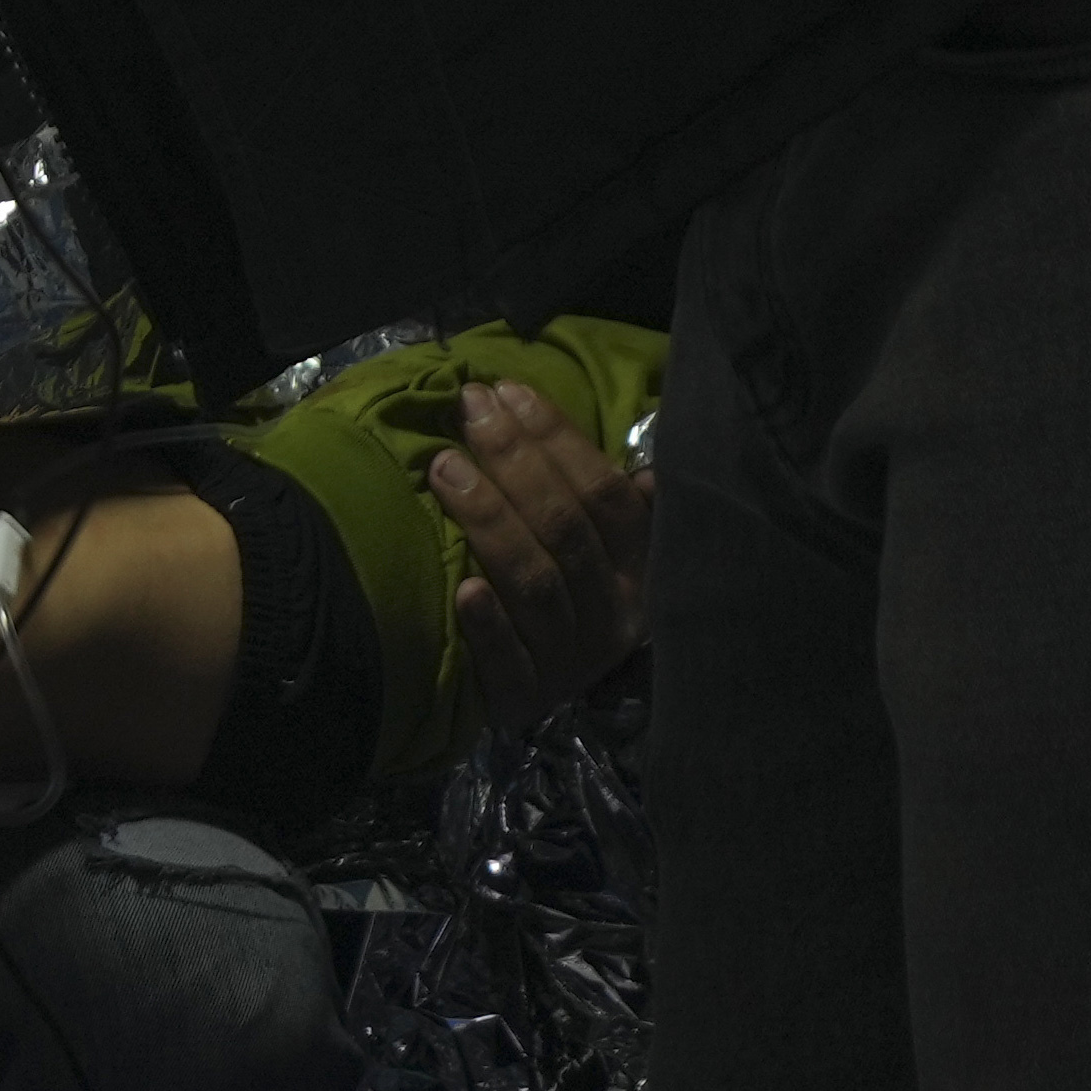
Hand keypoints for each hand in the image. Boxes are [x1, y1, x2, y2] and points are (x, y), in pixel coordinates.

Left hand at [432, 378, 651, 729]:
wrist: (527, 694)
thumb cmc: (563, 597)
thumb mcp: (604, 555)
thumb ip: (614, 510)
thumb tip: (646, 472)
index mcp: (637, 570)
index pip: (607, 495)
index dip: (559, 439)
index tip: (507, 391)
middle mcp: (611, 616)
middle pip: (567, 529)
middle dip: (515, 460)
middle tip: (469, 411)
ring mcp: (568, 661)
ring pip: (536, 583)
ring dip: (490, 520)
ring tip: (444, 468)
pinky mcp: (522, 699)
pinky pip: (508, 662)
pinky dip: (488, 624)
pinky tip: (464, 588)